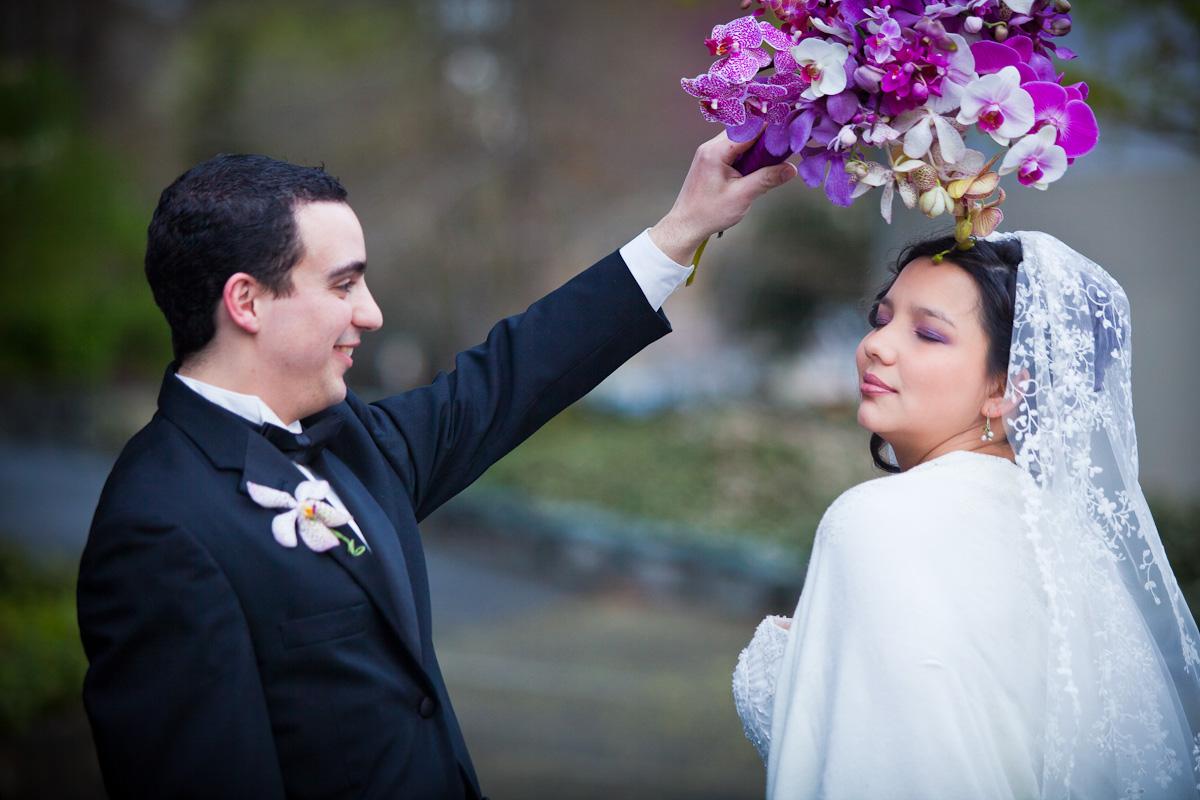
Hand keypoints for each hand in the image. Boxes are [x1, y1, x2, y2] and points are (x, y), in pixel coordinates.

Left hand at [648, 130, 797, 265]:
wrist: (686, 225)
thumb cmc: (708, 213)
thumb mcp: (742, 196)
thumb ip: (767, 179)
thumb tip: (790, 169)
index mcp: (715, 151)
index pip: (748, 129)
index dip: (770, 130)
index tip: (787, 134)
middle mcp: (710, 147)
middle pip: (745, 132)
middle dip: (764, 139)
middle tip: (782, 151)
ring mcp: (710, 153)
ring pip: (740, 141)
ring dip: (756, 150)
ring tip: (770, 162)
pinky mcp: (712, 161)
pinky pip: (734, 151)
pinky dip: (747, 156)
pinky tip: (755, 169)